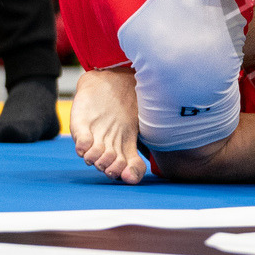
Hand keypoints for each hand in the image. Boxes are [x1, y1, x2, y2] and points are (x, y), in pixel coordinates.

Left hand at [70, 68, 146, 183]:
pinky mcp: (80, 125)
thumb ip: (157, 126)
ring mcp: (95, 135)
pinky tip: (84, 146)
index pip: (128, 168)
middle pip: (109, 166)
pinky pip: (80, 139)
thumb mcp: (147, 114)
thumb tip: (173, 131)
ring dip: (97, 159)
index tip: (128, 176)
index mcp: (126, 143)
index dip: (129, 175)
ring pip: (93, 157)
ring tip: (100, 155)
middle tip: (113, 166)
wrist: (112, 77)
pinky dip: (82, 145)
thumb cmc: (131, 97)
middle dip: (111, 169)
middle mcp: (110, 144)